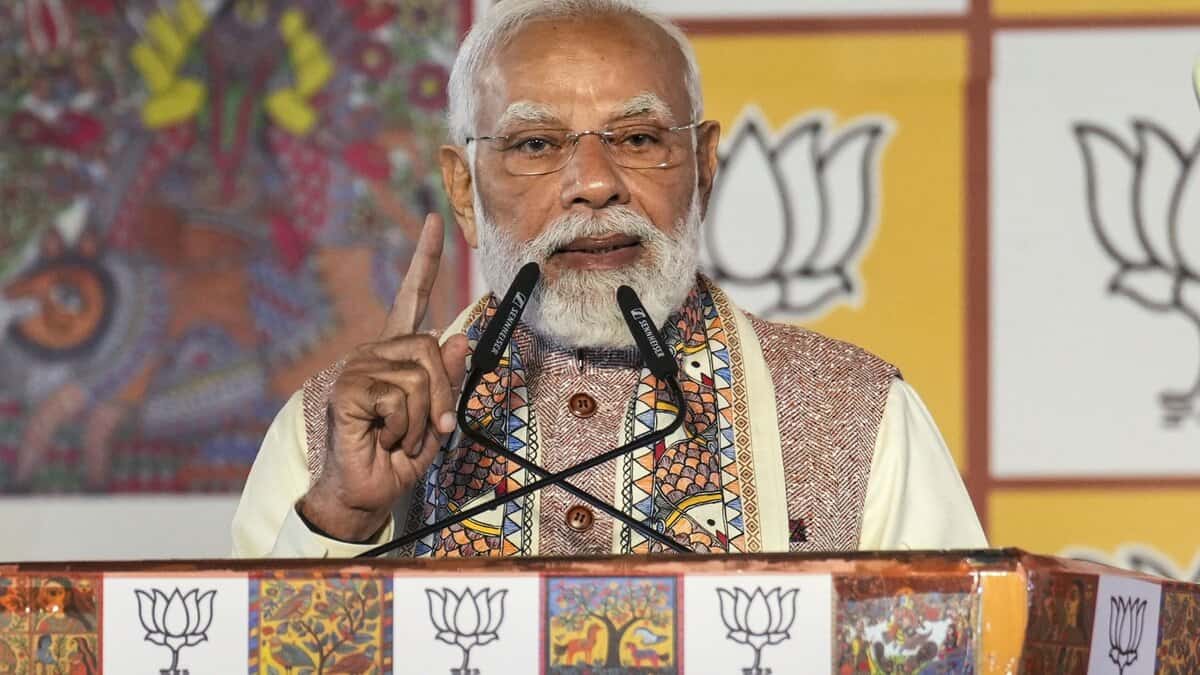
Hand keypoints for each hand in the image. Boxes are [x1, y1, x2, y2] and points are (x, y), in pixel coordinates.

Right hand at [300, 214, 469, 541]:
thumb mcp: (435, 417)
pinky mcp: (348, 388)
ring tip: (400, 436)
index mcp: (396, 354)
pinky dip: (403, 427)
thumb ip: (448, 379)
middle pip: (431, 347)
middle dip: (443, 394)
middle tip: (433, 428)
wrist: (365, 491)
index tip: (434, 221)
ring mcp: (357, 367)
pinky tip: (382, 437)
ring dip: (423, 418)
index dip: (424, 259)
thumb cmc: (398, 456)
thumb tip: (460, 338)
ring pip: (420, 376)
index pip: (410, 297)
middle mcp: (374, 352)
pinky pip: (400, 397)